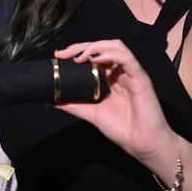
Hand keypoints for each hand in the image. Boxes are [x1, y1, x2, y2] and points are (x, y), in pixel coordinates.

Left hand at [55, 40, 177, 167]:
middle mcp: (121, 72)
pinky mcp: (141, 78)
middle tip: (65, 53)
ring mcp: (131, 73)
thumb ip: (73, 104)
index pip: (94, 55)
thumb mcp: (91, 113)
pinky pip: (127, 59)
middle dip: (82, 46)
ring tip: (79, 57)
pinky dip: (110, 55)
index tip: (59, 56)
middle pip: (103, 46)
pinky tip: (96, 60)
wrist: (141, 144)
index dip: (77, 51)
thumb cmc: (122, 129)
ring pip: (116, 47)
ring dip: (95, 47)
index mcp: (111, 78)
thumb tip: (50, 100)